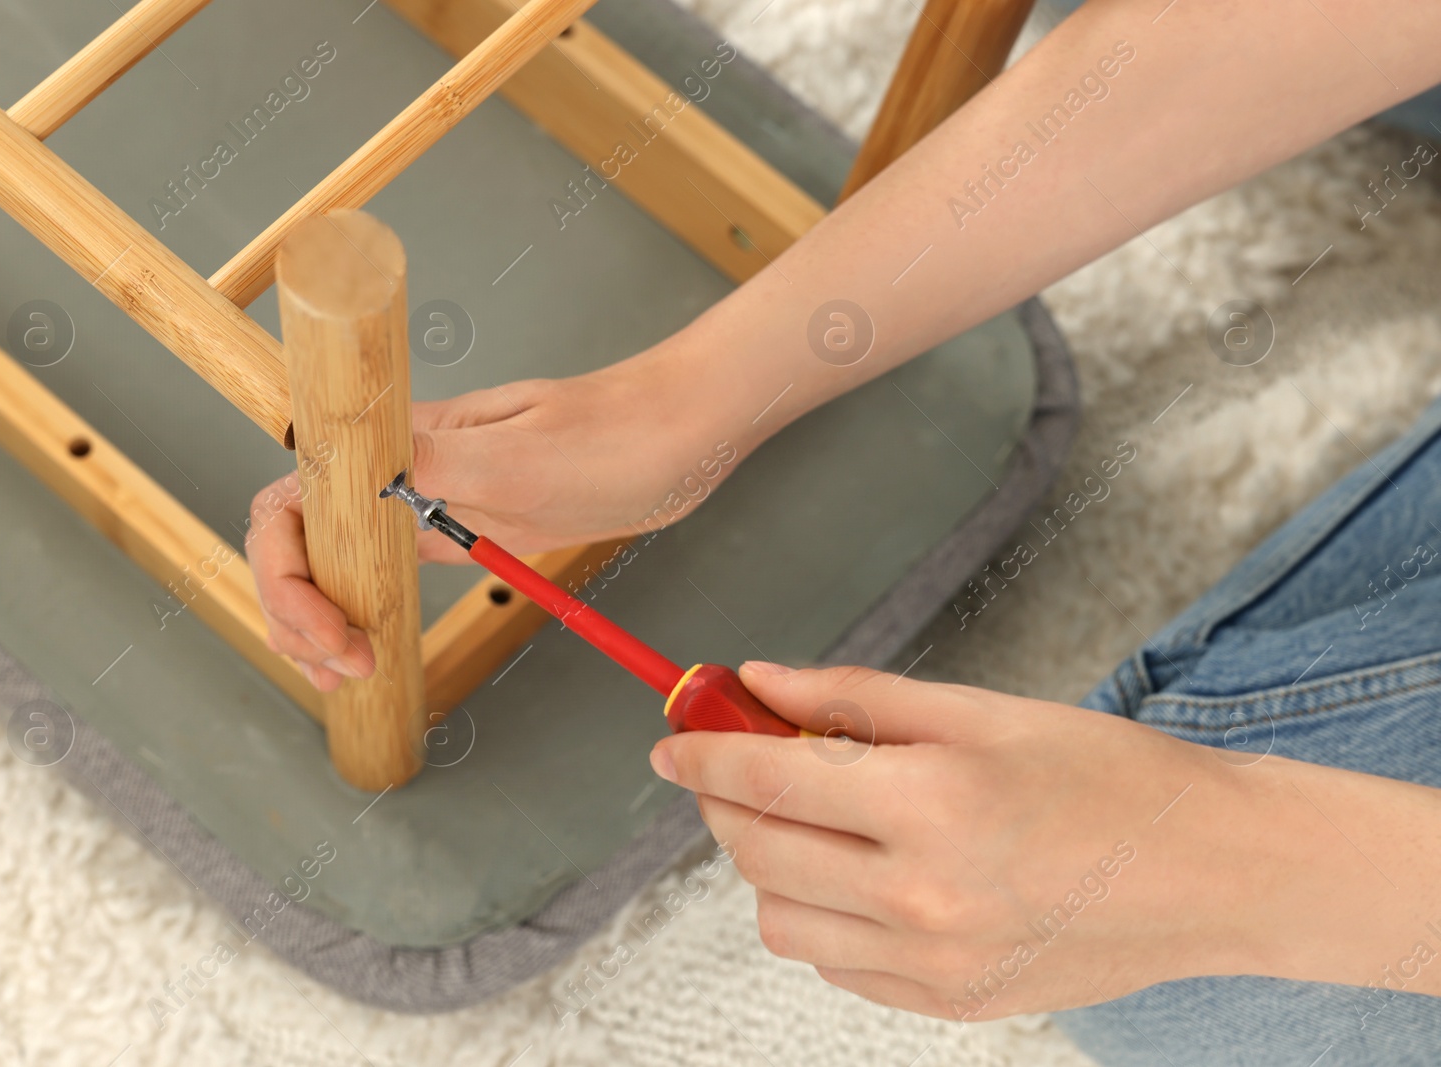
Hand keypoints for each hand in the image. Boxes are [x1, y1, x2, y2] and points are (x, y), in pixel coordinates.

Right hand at [245, 351, 741, 690]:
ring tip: (343, 675)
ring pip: (336, 560)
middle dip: (296, 612)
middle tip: (343, 669)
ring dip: (321, 621)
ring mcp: (426, 499)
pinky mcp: (459, 525)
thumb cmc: (618, 431)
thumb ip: (434, 460)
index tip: (331, 630)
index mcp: (399, 444)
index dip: (289, 575)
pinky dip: (365, 615)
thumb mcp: (524, 455)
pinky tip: (370, 652)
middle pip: (300, 540)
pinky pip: (386, 571)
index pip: (294, 503)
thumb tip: (352, 469)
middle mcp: (399, 470)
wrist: (683, 432)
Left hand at [649, 662, 1285, 1018]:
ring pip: (781, 919)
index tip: (670, 736)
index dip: (702, 753)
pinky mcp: (949, 1004)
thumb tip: (758, 683)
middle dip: (723, 802)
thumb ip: (855, 698)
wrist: (1210, 872)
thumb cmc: (1105, 775)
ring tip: (814, 820)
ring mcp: (935, 964)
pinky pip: (836, 965)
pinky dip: (823, 915)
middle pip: (757, 853)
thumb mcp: (980, 710)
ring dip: (769, 863)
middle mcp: (924, 897)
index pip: (766, 781)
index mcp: (933, 804)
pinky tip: (862, 872)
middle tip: (734, 763)